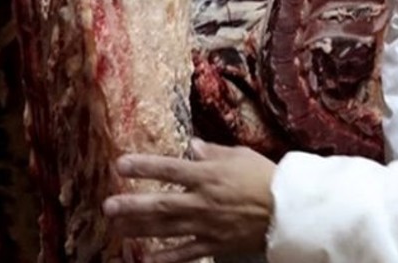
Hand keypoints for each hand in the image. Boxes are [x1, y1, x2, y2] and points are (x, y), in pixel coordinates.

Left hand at [103, 139, 276, 261]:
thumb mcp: (240, 155)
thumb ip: (213, 152)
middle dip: (132, 205)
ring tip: (117, 228)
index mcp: (208, 176)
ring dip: (140, 229)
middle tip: (108, 206)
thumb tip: (191, 146)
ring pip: (167, 229)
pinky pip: (185, 253)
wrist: (288, 209)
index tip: (120, 165)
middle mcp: (202, 201)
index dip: (144, 167)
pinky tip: (145, 260)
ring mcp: (206, 225)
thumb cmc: (266, 177)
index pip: (169, 170)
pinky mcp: (213, 244)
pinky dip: (165, 258)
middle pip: (161, 204)